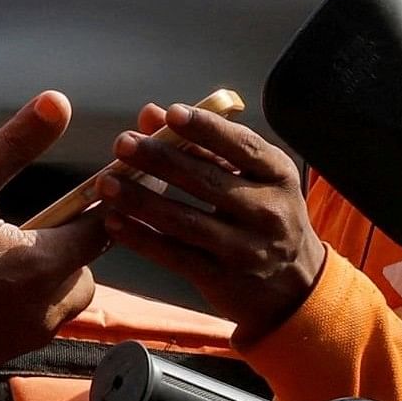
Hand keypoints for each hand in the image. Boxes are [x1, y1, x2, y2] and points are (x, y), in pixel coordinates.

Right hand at [0, 93, 107, 380]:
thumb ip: (15, 143)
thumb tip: (56, 102)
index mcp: (43, 264)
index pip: (100, 233)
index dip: (100, 209)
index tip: (94, 193)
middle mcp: (41, 309)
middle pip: (83, 277)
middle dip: (74, 253)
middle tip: (44, 229)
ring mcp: (16, 339)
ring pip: (55, 308)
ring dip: (46, 284)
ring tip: (11, 259)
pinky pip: (22, 330)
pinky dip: (16, 309)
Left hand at [98, 101, 327, 335]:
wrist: (294, 286)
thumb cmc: (265, 217)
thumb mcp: (253, 177)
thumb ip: (205, 145)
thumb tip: (152, 114)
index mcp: (278, 176)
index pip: (242, 146)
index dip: (206, 128)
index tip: (171, 114)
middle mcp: (267, 212)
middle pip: (206, 181)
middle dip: (160, 159)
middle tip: (123, 144)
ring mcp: (245, 249)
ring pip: (185, 221)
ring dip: (141, 200)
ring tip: (107, 182)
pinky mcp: (222, 279)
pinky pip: (174, 255)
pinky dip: (141, 238)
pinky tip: (114, 222)